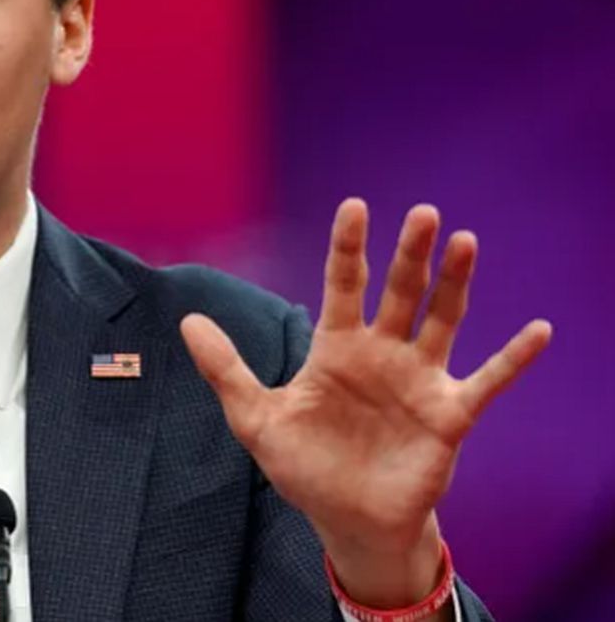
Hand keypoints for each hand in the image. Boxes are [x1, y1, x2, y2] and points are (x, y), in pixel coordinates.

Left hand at [181, 200, 549, 609]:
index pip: (344, 285)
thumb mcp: (256, 418)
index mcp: (336, 349)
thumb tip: (187, 320)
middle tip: (423, 213)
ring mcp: (418, 381)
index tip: (354, 205)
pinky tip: (538, 331)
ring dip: (455, 284)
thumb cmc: (304, 467)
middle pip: (400, 292)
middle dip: (410, 254)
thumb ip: (226, 369)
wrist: (347, 522)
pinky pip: (487, 381)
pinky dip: (513, 359)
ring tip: (465, 242)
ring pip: (442, 321)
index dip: (348, 247)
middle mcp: (382, 354)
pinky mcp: (448, 415)